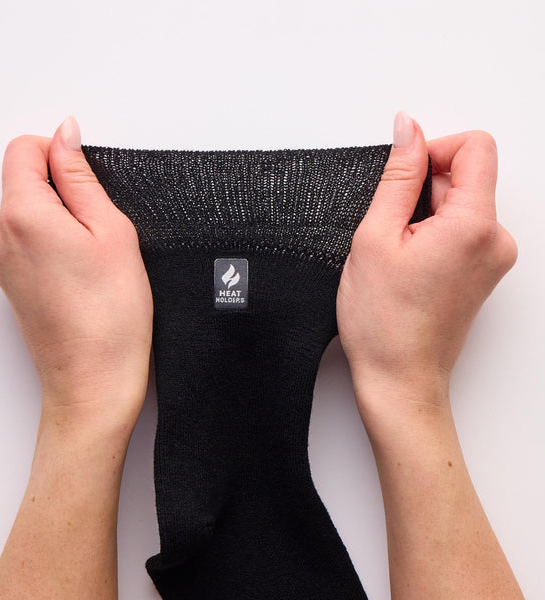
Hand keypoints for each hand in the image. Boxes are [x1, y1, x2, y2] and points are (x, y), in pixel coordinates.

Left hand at [0, 116, 152, 433]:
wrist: (94, 380)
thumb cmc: (110, 316)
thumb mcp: (111, 231)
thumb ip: (80, 177)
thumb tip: (65, 137)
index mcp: (21, 215)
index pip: (25, 149)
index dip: (61, 155)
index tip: (89, 183)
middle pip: (26, 181)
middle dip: (65, 195)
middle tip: (99, 237)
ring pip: (30, 212)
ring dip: (62, 223)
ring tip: (92, 263)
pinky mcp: (6, 279)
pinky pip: (28, 240)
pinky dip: (54, 245)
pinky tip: (80, 276)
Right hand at [337, 112, 517, 417]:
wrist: (399, 378)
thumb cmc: (383, 322)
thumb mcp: (375, 237)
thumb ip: (397, 177)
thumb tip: (409, 130)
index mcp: (474, 225)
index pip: (474, 146)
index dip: (433, 150)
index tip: (402, 178)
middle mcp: (496, 239)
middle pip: (466, 176)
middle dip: (422, 190)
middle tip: (391, 233)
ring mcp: (493, 258)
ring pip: (460, 204)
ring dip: (423, 216)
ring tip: (398, 255)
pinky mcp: (483, 271)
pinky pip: (460, 230)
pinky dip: (432, 234)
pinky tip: (408, 265)